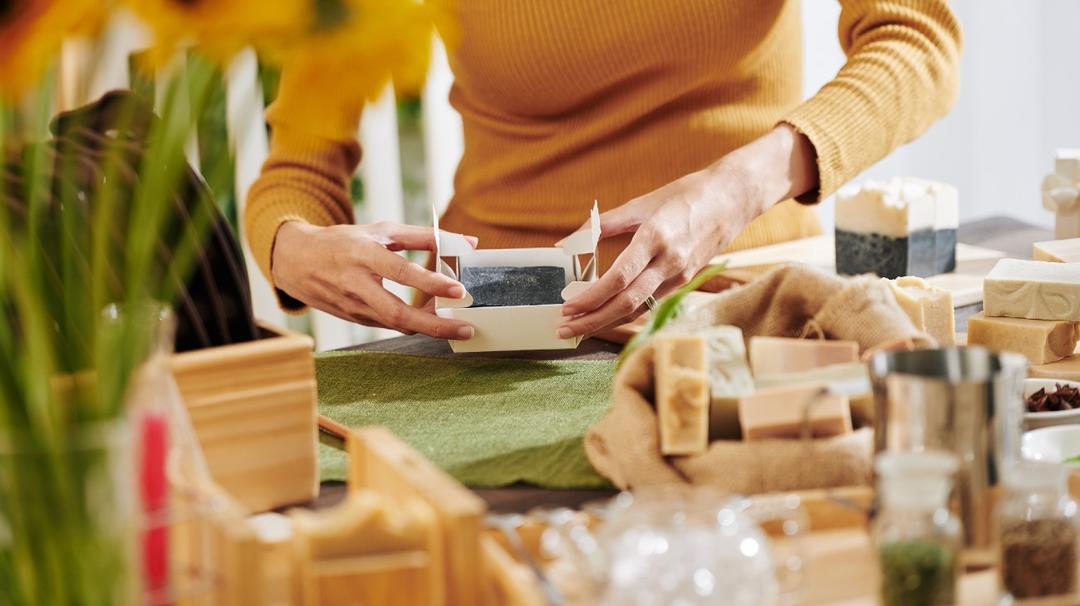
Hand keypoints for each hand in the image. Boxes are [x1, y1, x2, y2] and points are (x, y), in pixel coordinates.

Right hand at [272, 221, 476, 338]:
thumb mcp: (380, 231)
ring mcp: (353, 306)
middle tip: (466, 329)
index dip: (431, 282)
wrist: (295, 261)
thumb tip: (467, 242)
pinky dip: (413, 324)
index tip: (458, 290)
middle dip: (435, 326)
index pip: (401, 271)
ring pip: (396, 324)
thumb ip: (424, 236)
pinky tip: (431, 318)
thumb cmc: (344, 242)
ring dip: (429, 326)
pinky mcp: (354, 319)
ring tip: (456, 322)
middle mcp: (356, 284)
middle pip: (398, 314)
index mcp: (363, 254)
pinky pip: (389, 325)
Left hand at [557, 167, 758, 337]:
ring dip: (606, 321)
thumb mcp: (642, 203)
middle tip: (564, 329)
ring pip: (639, 308)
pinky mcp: (686, 280)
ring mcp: (680, 274)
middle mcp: (669, 261)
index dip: (592, 297)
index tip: (568, 306)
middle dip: (592, 320)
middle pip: (627, 302)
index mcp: (655, 237)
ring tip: (579, 327)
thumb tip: (567, 241)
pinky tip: (607, 316)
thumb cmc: (686, 195)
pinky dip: (627, 313)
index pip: (619, 278)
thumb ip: (604, 223)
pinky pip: (652, 302)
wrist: (733, 198)